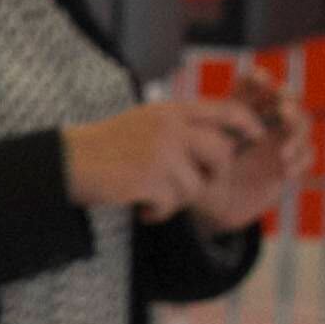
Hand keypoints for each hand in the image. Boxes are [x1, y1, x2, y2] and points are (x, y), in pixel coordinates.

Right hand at [62, 98, 266, 220]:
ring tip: (151, 197)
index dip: (248, 122)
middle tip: (190, 183)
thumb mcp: (144, 122)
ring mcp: (161, 153)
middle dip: (213, 174)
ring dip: (176, 199)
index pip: (224, 110)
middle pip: (221, 153)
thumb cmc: (105, 146)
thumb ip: (179, 126)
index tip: (257, 135)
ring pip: (196, 185)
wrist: (67, 162)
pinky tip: (141, 208)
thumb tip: (222, 140)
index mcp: (170, 111)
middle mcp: (169, 128)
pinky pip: (172, 204)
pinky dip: (158, 212)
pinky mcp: (150, 179)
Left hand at [191, 82, 315, 232]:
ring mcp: (277, 142)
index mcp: (238, 113)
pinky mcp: (288, 165)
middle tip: (282, 111)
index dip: (259, 80)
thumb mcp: (197, 154)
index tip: (258, 79)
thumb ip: (208, 134)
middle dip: (288, 100)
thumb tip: (223, 114)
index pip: (254, 87)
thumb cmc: (197, 176)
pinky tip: (284, 170)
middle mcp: (262, 123)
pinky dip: (300, 159)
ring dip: (297, 132)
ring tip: (283, 152)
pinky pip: (307, 154)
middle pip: (286, 99)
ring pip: (302, 124)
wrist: (209, 210)